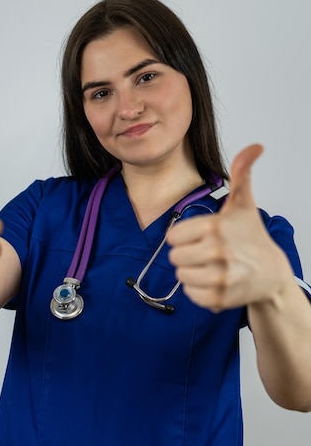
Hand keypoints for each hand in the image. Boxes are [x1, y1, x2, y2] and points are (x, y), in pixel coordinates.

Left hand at [167, 145, 290, 311]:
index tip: (200, 236)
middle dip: (187, 255)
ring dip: (191, 272)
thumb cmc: (252, 238)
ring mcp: (220, 277)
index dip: (184, 236)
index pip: (173, 236)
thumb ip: (241, 174)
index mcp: (217, 227)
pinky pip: (190, 294)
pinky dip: (197, 290)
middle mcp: (218, 252)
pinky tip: (213, 281)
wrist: (272, 274)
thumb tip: (255, 147)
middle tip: (206, 253)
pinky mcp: (220, 298)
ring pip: (180, 276)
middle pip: (174, 257)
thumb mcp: (243, 204)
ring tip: (210, 267)